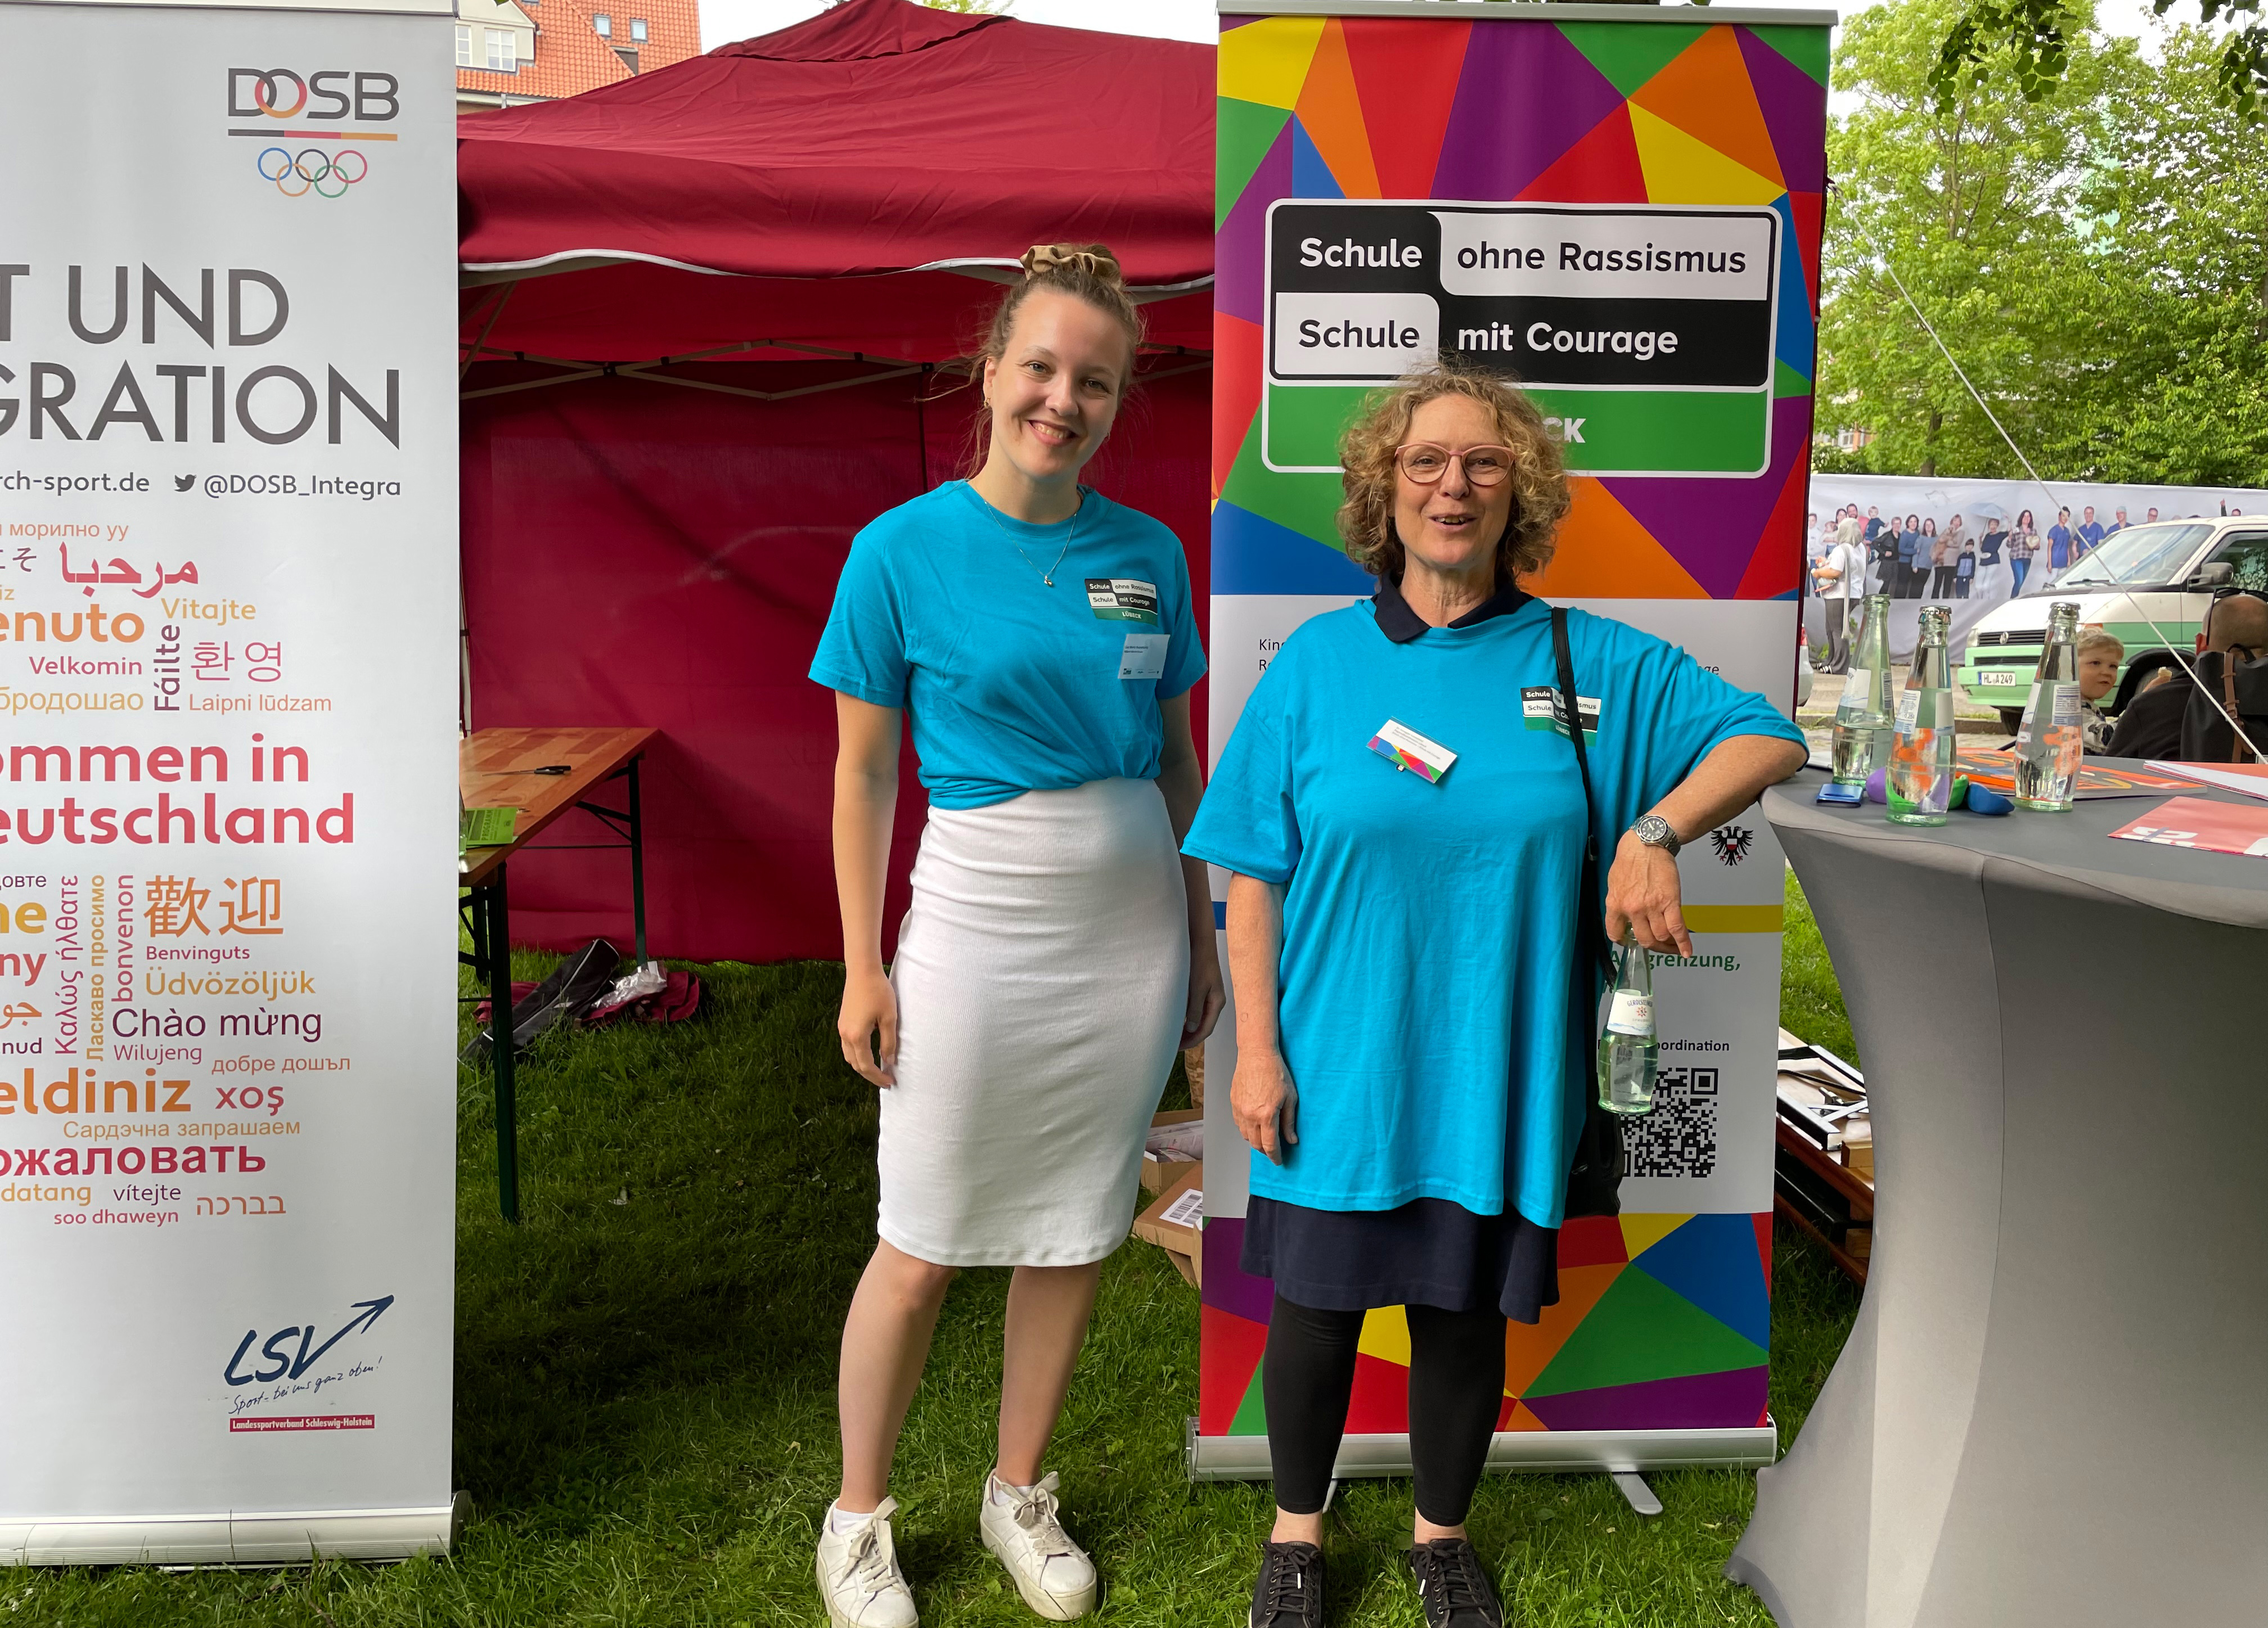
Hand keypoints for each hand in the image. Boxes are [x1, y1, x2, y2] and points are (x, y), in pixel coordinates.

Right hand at [837, 966, 898, 1086]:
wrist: (862, 970)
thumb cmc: (878, 991)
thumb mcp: (889, 1018)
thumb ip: (889, 1042)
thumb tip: (889, 1061)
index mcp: (857, 1036)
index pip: (866, 1066)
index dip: (878, 1076)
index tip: (890, 1082)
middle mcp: (845, 1035)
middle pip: (855, 1064)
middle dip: (870, 1075)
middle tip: (885, 1080)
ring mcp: (842, 1028)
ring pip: (849, 1056)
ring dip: (862, 1066)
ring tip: (878, 1069)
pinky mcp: (843, 1021)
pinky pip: (847, 1046)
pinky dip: (857, 1055)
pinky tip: (869, 1052)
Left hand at [1182, 941, 1225, 1048]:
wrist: (1200, 941)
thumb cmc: (1199, 962)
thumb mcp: (1197, 987)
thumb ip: (1194, 1009)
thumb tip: (1191, 1029)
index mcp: (1217, 1002)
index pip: (1206, 1029)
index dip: (1192, 1040)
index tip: (1178, 1047)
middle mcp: (1215, 1001)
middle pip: (1204, 1025)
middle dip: (1190, 1037)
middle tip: (1173, 1045)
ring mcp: (1210, 995)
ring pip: (1199, 1018)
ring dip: (1188, 1028)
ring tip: (1174, 1036)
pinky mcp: (1203, 989)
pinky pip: (1196, 1008)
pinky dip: (1187, 1017)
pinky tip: (1177, 1019)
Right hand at [1231, 1047, 1298, 1164]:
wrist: (1256, 1055)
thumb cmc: (1276, 1072)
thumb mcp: (1290, 1097)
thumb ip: (1289, 1122)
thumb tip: (1292, 1140)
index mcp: (1267, 1115)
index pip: (1270, 1145)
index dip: (1275, 1156)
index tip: (1278, 1161)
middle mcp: (1251, 1115)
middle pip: (1256, 1144)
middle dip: (1265, 1151)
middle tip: (1273, 1151)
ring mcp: (1240, 1110)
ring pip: (1246, 1136)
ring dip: (1255, 1141)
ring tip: (1264, 1138)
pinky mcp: (1234, 1103)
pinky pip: (1239, 1124)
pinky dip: (1247, 1130)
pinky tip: (1255, 1125)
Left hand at [1604, 832, 1691, 957]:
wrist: (1647, 843)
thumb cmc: (1631, 859)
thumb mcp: (1614, 883)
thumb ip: (1618, 902)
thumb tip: (1623, 917)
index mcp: (1615, 904)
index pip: (1615, 934)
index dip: (1624, 941)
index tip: (1630, 942)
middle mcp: (1632, 909)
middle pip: (1644, 940)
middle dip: (1652, 946)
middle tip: (1659, 945)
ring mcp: (1652, 907)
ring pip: (1660, 937)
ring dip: (1668, 945)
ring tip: (1673, 945)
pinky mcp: (1670, 902)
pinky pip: (1677, 928)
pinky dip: (1683, 943)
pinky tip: (1686, 951)